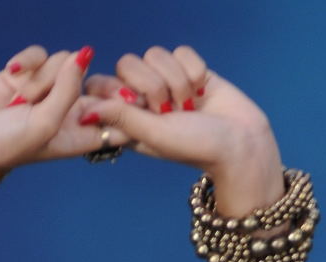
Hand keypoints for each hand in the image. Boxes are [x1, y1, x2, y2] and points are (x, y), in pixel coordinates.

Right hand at [0, 45, 116, 173]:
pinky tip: (12, 74)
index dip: (124, 106)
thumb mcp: (45, 124)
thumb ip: (69, 90)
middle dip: (82, 82)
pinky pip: (40, 53)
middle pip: (96, 83)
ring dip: (43, 77)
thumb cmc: (7, 144)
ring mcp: (48, 90)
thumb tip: (83, 53)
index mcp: (80, 135)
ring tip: (22, 99)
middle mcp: (68, 112)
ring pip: (64, 62)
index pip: (116, 120)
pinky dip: (28, 60)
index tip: (122, 98)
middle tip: (65, 93)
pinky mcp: (28, 73)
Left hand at [83, 48, 285, 207]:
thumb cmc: (196, 147)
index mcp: (127, 118)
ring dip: (176, 80)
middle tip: (170, 111)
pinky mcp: (188, 69)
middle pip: (127, 63)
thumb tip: (84, 110)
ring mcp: (166, 82)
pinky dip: (194, 71)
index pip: (101, 85)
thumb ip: (121, 117)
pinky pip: (181, 51)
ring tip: (190, 106)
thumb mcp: (155, 134)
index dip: (115, 89)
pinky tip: (203, 92)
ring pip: (155, 54)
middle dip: (152, 85)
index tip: (136, 105)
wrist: (240, 143)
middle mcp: (143, 99)